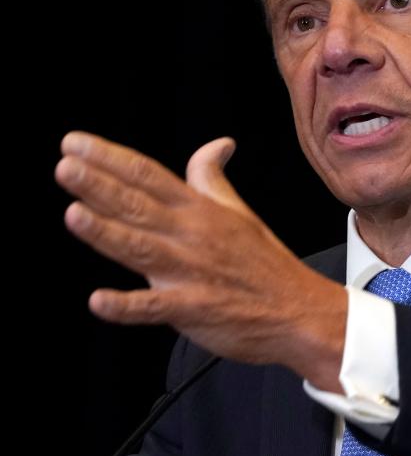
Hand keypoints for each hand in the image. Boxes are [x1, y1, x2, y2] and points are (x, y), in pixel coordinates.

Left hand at [55, 131, 345, 390]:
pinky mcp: (194, 309)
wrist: (300, 312)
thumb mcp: (240, 212)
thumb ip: (213, 179)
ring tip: (74, 214)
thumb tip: (218, 144)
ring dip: (107, 232)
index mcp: (201, 211)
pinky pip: (156, 307)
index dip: (111, 158)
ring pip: (141, 249)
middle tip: (65, 166)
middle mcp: (192, 235)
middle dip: (100, 186)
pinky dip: (128, 306)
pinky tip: (100, 301)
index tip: (76, 144)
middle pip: (139, 206)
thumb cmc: (266, 264)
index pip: (149, 175)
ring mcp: (192, 273)